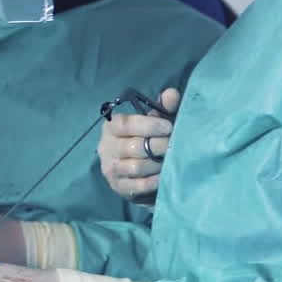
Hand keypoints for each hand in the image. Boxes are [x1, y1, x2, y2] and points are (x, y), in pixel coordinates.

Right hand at [97, 87, 179, 202]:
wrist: (138, 173)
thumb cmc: (148, 141)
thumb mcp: (155, 123)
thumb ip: (163, 108)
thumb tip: (172, 94)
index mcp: (111, 128)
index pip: (124, 124)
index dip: (147, 125)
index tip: (168, 127)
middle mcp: (106, 147)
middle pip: (132, 147)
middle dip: (158, 146)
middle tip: (175, 145)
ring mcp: (111, 169)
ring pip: (136, 167)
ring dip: (158, 164)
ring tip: (172, 160)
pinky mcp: (119, 187)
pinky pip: (139, 185)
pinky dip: (155, 181)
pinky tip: (165, 176)